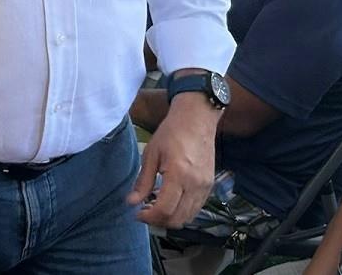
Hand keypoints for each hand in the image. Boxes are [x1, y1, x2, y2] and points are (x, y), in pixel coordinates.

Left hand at [128, 93, 219, 227]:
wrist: (197, 120)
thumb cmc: (171, 133)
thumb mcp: (150, 154)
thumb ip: (142, 181)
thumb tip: (131, 202)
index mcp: (178, 175)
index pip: (164, 210)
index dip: (149, 218)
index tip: (137, 214)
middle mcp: (195, 185)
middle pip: (177, 219)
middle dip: (158, 221)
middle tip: (144, 212)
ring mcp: (205, 187)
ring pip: (188, 217)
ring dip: (170, 218)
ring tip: (155, 207)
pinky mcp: (209, 186)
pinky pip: (196, 208)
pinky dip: (182, 211)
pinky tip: (169, 200)